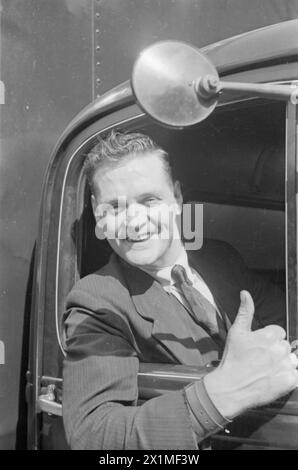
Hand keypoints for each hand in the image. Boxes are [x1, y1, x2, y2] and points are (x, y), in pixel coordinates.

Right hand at [204, 290, 297, 418]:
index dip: (268, 341)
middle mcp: (279, 349)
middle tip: (261, 361)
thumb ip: (245, 311)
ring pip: (292, 361)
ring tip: (267, 371)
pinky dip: (288, 379)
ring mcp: (285, 366)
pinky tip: (274, 380)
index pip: (279, 333)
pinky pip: (296, 376)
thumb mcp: (236, 332)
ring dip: (284, 365)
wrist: (230, 388)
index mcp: (269, 335)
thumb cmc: (233, 359)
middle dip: (276, 352)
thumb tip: (245, 293)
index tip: (258, 349)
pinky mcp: (289, 381)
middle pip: (286, 347)